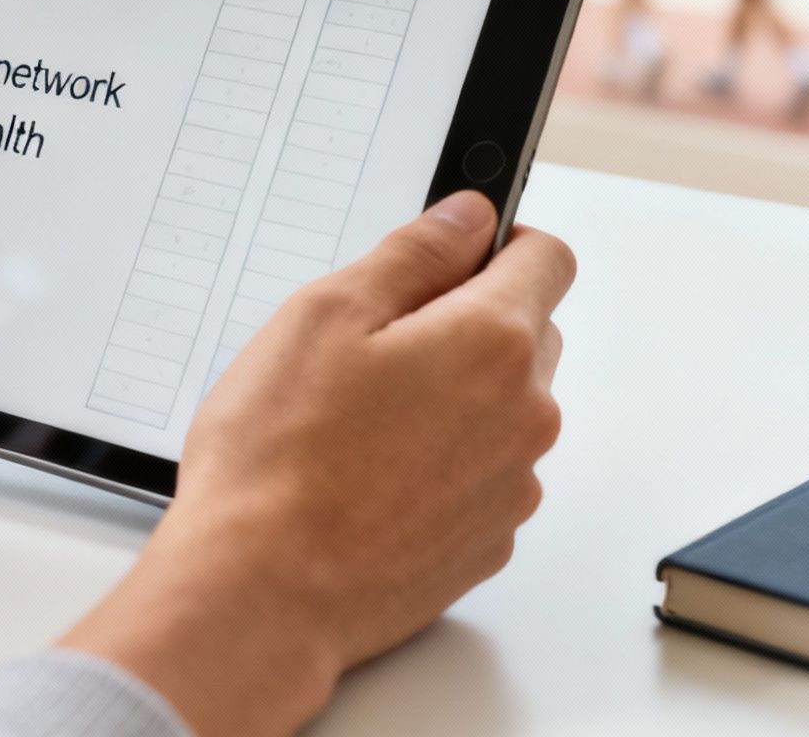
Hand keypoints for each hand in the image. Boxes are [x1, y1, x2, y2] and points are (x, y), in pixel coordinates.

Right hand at [59, 192, 572, 735]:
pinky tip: (369, 477)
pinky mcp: (486, 542)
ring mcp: (511, 487)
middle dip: (467, 322)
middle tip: (376, 343)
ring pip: (502, 410)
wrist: (263, 592)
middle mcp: (525, 416)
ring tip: (359, 422)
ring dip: (454, 399)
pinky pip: (481, 476)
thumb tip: (467, 216)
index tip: (454, 252)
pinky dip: (442, 465)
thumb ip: (413, 252)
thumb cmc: (279, 457)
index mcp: (494, 343)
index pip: (546, 258)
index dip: (498, 242)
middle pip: (527, 334)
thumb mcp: (325, 314)